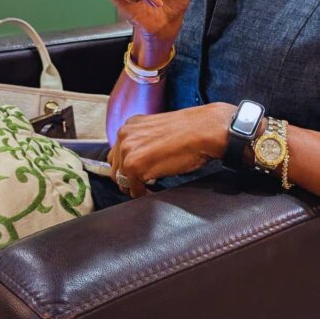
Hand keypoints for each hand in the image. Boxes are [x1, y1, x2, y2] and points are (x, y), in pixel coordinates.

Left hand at [108, 103, 234, 196]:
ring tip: (147, 186)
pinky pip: (133, 189)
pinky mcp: (135, 166)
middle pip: (115, 168)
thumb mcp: (158, 130)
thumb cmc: (189, 131)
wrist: (204, 130)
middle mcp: (124, 135)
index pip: (116, 153)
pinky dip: (142, 193)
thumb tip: (140, 157)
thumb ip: (143, 140)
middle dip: (127, 177)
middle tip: (141, 183)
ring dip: (134, 186)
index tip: (135, 174)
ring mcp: (127, 151)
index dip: (126, 166)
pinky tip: (153, 189)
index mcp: (130, 125)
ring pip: (121, 179)